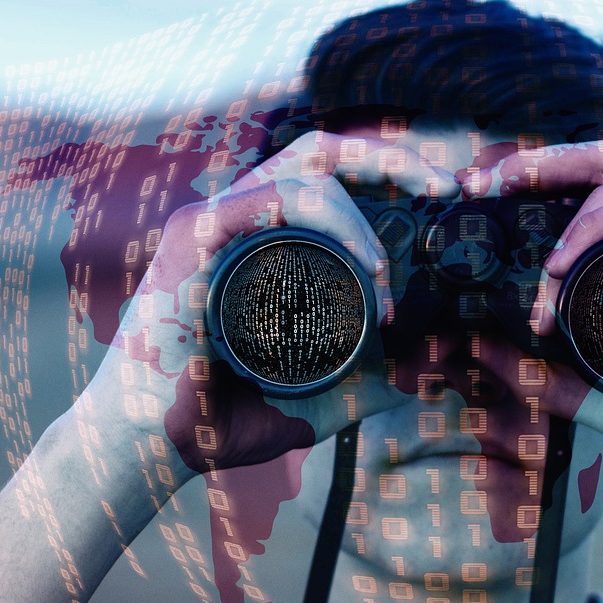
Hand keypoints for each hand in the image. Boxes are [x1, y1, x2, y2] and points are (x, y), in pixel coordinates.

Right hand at [78, 130, 460, 487]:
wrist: (153, 449)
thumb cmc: (221, 421)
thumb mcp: (316, 399)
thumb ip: (363, 386)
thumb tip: (414, 380)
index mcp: (258, 239)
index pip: (326, 177)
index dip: (386, 172)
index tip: (443, 193)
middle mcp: (235, 218)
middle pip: (322, 153)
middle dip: (393, 159)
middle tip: (448, 185)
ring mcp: (213, 222)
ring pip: (309, 174)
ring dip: (367, 220)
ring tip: (389, 282)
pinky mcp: (194, 237)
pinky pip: (276, 199)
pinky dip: (333, 220)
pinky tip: (367, 265)